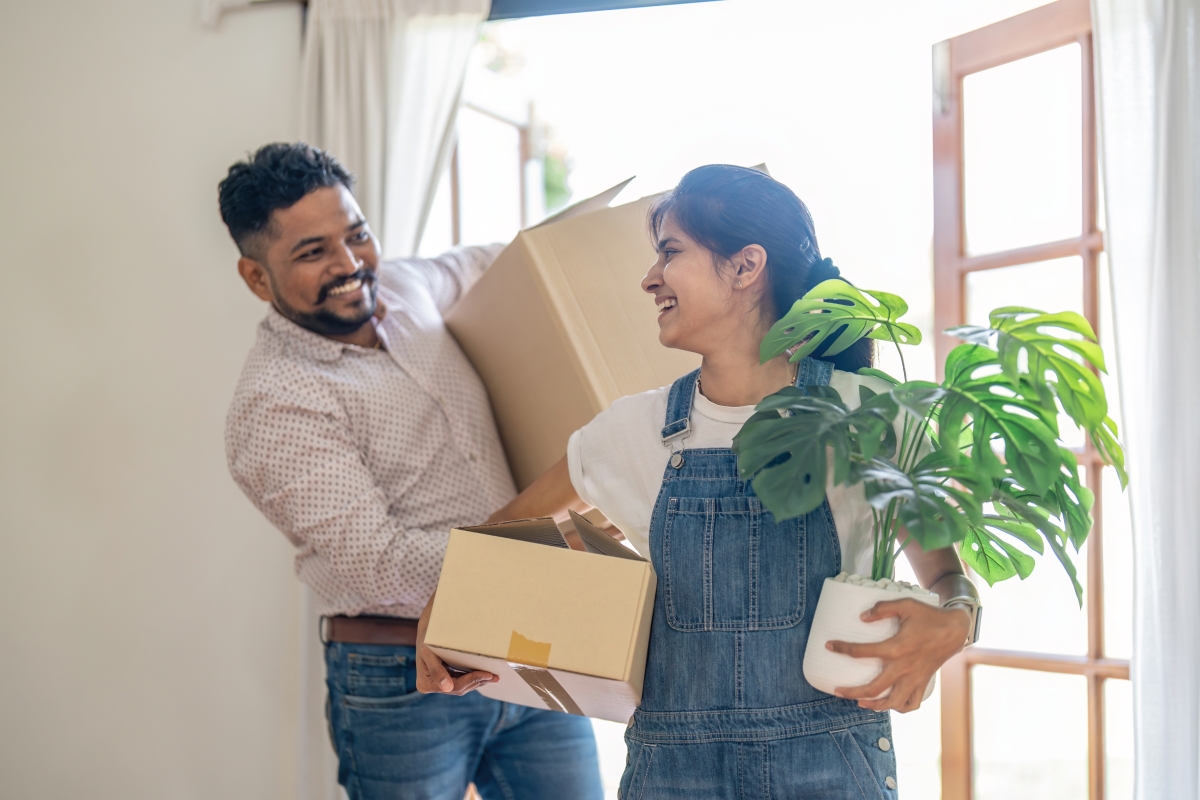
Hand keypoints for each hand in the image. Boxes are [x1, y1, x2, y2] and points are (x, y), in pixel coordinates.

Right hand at [414, 591, 498, 695]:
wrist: (426, 627)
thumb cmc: (428, 637)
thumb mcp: (429, 652)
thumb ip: (437, 671)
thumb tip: (447, 688)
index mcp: (426, 684)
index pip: (454, 686)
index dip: (472, 681)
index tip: (487, 675)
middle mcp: (430, 686)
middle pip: (458, 688)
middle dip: (477, 682)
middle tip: (495, 677)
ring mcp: (437, 683)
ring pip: (461, 686)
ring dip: (477, 682)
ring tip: (493, 677)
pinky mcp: (444, 678)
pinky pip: (460, 681)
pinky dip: (472, 678)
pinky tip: (483, 675)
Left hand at [826, 598, 969, 712]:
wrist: (955, 629)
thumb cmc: (928, 616)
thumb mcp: (905, 605)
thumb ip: (882, 608)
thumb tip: (862, 617)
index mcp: (897, 648)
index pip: (863, 652)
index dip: (843, 648)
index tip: (829, 646)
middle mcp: (904, 668)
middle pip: (874, 688)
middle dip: (853, 692)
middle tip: (837, 691)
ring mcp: (914, 679)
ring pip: (893, 702)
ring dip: (875, 706)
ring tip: (860, 703)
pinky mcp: (923, 683)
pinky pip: (912, 704)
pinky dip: (899, 708)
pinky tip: (889, 704)